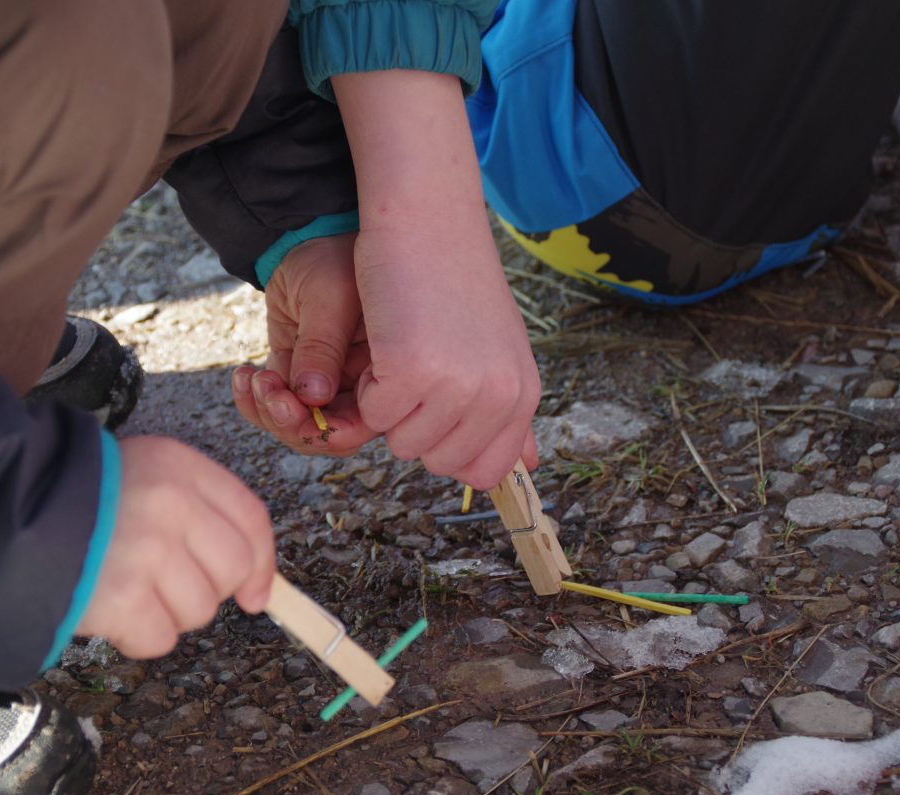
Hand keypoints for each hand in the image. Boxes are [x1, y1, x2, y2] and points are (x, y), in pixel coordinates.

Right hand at [76, 435, 274, 657]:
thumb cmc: (68, 501)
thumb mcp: (137, 476)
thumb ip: (195, 512)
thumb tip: (254, 584)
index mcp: (177, 465)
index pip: (250, 518)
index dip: (261, 565)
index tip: (255, 595)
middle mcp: (170, 501)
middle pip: (231, 569)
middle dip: (204, 590)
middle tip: (160, 586)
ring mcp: (147, 548)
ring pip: (199, 610)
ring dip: (165, 613)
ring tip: (123, 589)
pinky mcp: (119, 594)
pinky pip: (160, 638)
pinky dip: (137, 637)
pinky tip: (108, 612)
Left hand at [231, 233, 379, 455]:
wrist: (306, 237)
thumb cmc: (332, 257)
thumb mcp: (330, 298)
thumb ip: (323, 348)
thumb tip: (313, 398)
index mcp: (387, 369)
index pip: (364, 423)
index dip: (326, 428)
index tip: (290, 402)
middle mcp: (362, 383)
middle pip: (328, 433)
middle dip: (290, 422)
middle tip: (266, 388)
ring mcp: (328, 382)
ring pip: (299, 425)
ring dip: (267, 411)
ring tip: (252, 378)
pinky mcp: (298, 374)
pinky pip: (276, 405)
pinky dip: (254, 400)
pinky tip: (243, 375)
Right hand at [351, 221, 539, 487]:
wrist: (428, 219)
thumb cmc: (453, 280)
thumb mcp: (498, 350)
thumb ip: (509, 412)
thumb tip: (531, 469)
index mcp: (522, 394)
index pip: (484, 470)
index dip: (447, 446)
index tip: (437, 405)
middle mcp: (499, 396)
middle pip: (438, 462)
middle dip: (414, 424)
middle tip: (418, 365)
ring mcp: (459, 386)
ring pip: (402, 443)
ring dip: (389, 403)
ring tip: (404, 347)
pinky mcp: (414, 370)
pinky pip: (374, 413)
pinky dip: (369, 383)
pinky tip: (387, 338)